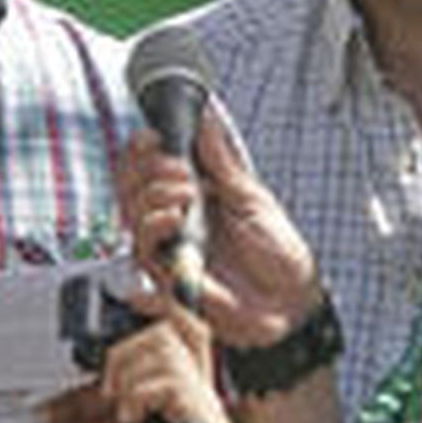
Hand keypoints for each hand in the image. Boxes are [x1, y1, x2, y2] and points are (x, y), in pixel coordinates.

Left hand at [79, 302, 285, 422]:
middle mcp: (199, 398)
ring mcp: (204, 406)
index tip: (128, 311)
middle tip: (114, 395)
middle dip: (124, 354)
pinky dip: (140, 397)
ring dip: (130, 374)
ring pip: (162, 346)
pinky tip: (137, 422)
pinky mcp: (206, 421)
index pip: (174, 342)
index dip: (153, 316)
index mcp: (188, 406)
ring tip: (127, 411)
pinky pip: (168, 383)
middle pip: (162, 333)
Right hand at [118, 107, 322, 347]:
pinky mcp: (167, 272)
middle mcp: (175, 217)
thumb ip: (222, 161)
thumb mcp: (251, 198)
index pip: (151, 165)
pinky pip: (142, 244)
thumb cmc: (277, 254)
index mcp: (195, 195)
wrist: (289, 303)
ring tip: (188, 191)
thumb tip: (206, 119)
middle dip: (146, 164)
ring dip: (154, 190)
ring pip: (132, 209)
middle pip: (132, 182)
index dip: (144, 147)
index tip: (153, 134)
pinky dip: (154, 223)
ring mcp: (169, 244)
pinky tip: (175, 217)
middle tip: (179, 166)